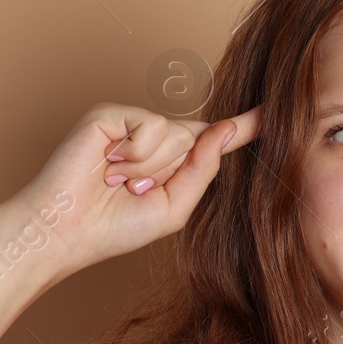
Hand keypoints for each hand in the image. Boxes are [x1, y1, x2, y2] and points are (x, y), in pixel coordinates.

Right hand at [10, 101, 260, 282]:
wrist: (67, 231)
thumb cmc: (115, 227)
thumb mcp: (175, 207)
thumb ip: (204, 169)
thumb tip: (226, 128)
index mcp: (172, 161)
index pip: (213, 139)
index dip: (245, 126)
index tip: (275, 112)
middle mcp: (154, 137)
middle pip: (195, 139)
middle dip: (171, 172)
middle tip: (133, 191)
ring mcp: (132, 123)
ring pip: (174, 132)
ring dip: (151, 167)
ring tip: (118, 182)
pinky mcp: (112, 114)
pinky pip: (150, 125)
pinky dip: (136, 153)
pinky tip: (108, 165)